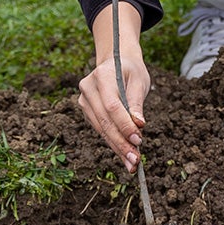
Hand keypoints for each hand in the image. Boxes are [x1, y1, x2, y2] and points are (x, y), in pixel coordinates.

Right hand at [77, 3, 150, 170]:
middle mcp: (88, 88)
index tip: (139, 140)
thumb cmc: (131, 71)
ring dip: (117, 147)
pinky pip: (101, 129)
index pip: (112, 106)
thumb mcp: (139, 81)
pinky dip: (113, 142)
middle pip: (105, 121)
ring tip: (132, 163)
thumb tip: (138, 125)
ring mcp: (84, 100)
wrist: (116, 62)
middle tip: (135, 160)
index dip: (124, 125)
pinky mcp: (86, 110)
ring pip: (101, 129)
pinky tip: (124, 155)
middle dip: (121, 143)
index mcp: (102, 75)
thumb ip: (137, 103)